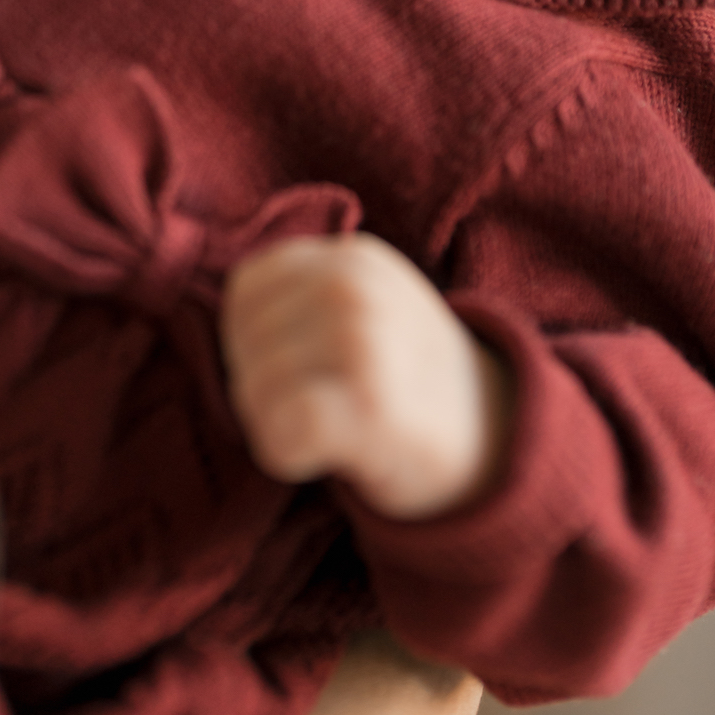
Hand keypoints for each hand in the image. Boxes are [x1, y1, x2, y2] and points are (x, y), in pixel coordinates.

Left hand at [218, 233, 506, 520]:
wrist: (496, 444)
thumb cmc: (410, 381)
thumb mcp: (370, 305)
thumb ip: (304, 293)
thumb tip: (218, 315)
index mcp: (352, 258)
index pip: (245, 289)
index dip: (252, 338)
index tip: (299, 367)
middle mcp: (355, 288)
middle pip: (243, 342)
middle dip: (261, 386)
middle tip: (319, 407)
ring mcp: (364, 343)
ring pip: (254, 388)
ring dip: (273, 426)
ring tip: (327, 430)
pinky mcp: (370, 408)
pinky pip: (282, 430)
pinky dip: (288, 456)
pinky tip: (326, 456)